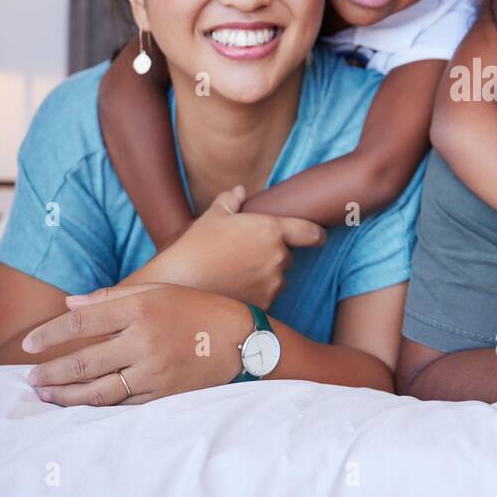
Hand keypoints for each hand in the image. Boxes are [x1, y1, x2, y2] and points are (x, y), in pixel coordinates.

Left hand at [23, 283, 252, 405]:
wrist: (243, 340)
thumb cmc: (198, 309)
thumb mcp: (159, 290)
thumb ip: (112, 297)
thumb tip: (69, 304)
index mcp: (142, 307)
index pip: (82, 322)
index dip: (50, 334)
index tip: (28, 345)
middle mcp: (145, 340)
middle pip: (84, 361)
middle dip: (51, 372)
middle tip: (29, 378)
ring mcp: (155, 370)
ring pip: (98, 390)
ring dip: (65, 395)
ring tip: (45, 395)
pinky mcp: (164, 394)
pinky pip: (122, 404)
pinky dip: (96, 407)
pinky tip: (79, 405)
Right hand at [142, 186, 324, 308]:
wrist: (178, 287)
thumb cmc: (194, 249)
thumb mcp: (211, 218)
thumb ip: (230, 202)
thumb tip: (240, 191)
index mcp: (270, 230)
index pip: (310, 232)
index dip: (317, 235)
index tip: (319, 237)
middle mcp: (278, 257)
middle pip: (287, 256)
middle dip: (273, 255)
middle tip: (244, 255)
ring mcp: (273, 284)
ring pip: (277, 278)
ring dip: (265, 275)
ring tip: (233, 273)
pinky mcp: (264, 306)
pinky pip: (267, 297)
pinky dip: (255, 294)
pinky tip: (232, 290)